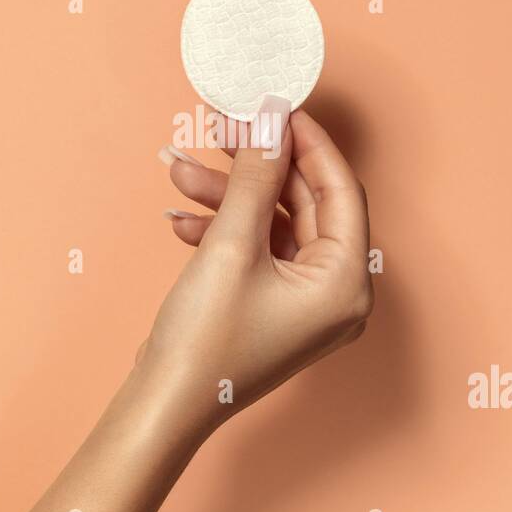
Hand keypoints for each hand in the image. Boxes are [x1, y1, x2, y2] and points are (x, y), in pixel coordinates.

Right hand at [140, 103, 373, 437]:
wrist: (164, 406)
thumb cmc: (206, 341)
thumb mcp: (232, 244)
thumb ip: (255, 175)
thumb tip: (270, 118)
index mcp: (347, 282)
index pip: (340, 189)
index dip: (306, 141)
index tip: (274, 105)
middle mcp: (337, 292)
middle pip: (303, 203)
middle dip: (255, 166)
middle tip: (221, 127)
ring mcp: (305, 302)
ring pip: (273, 223)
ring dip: (227, 195)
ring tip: (179, 170)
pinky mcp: (274, 305)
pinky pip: (257, 250)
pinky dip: (222, 228)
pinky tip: (181, 219)